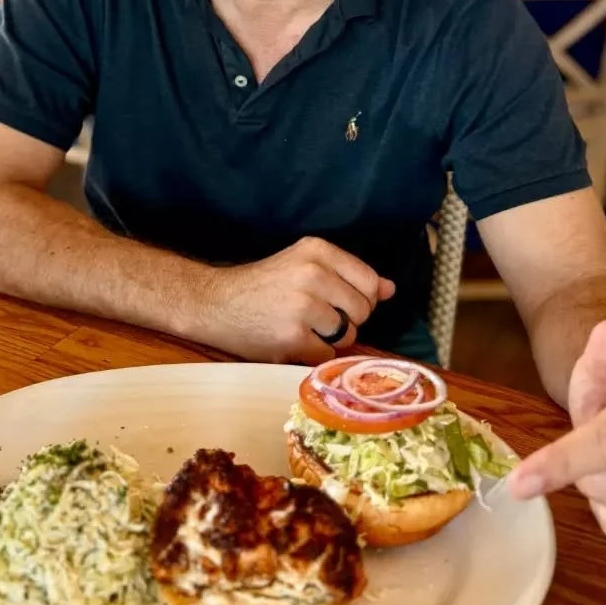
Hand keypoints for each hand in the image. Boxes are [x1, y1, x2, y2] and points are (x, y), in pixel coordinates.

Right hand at [199, 237, 394, 363]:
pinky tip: (290, 341)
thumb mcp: (304, 266)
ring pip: (347, 334)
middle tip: (313, 317)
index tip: (336, 301)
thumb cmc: (263, 287)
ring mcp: (303, 306)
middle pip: (362, 310)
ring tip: (300, 328)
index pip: (369, 281)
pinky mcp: (293, 337)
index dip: (359, 298)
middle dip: (345, 320)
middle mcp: (312, 273)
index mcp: (316, 250)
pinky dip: (312, 354)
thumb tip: (390, 289)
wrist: (215, 304)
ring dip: (329, 339)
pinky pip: (326, 354)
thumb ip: (348, 275)